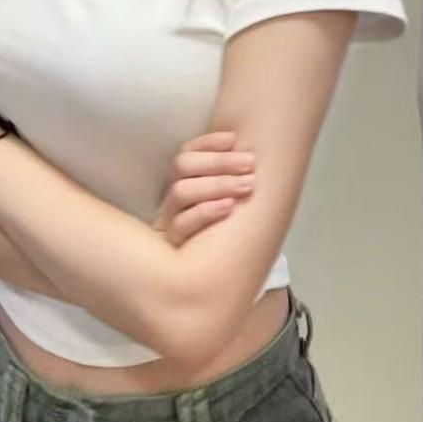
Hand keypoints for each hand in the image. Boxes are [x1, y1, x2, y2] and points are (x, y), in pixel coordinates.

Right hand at [152, 131, 255, 246]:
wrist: (204, 282)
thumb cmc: (222, 238)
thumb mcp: (225, 206)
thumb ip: (230, 184)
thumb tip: (253, 156)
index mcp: (182, 183)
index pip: (187, 152)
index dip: (208, 143)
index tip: (234, 139)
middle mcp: (171, 199)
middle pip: (182, 166)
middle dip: (218, 162)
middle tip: (250, 163)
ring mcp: (169, 221)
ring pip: (181, 191)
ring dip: (217, 183)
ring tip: (247, 185)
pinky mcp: (172, 245)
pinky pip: (182, 225)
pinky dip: (206, 211)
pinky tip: (229, 207)